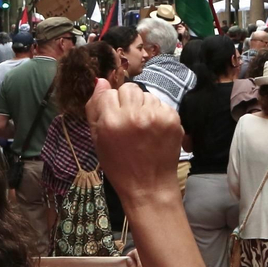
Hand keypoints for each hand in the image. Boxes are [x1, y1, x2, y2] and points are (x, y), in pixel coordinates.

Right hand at [89, 79, 182, 203]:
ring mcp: (156, 116)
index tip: (114, 121)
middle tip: (130, 122)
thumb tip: (100, 80)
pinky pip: (161, 104)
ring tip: (143, 129)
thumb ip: (95, 108)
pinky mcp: (172, 119)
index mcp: (111, 121)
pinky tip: (155, 131)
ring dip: (143, 107)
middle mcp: (134, 115)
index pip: (109, 93)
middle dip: (127, 102)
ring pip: (146, 95)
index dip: (110, 106)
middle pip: (129, 88)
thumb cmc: (119, 165)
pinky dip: (158, 114)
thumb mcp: (98, 140)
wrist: (149, 186)